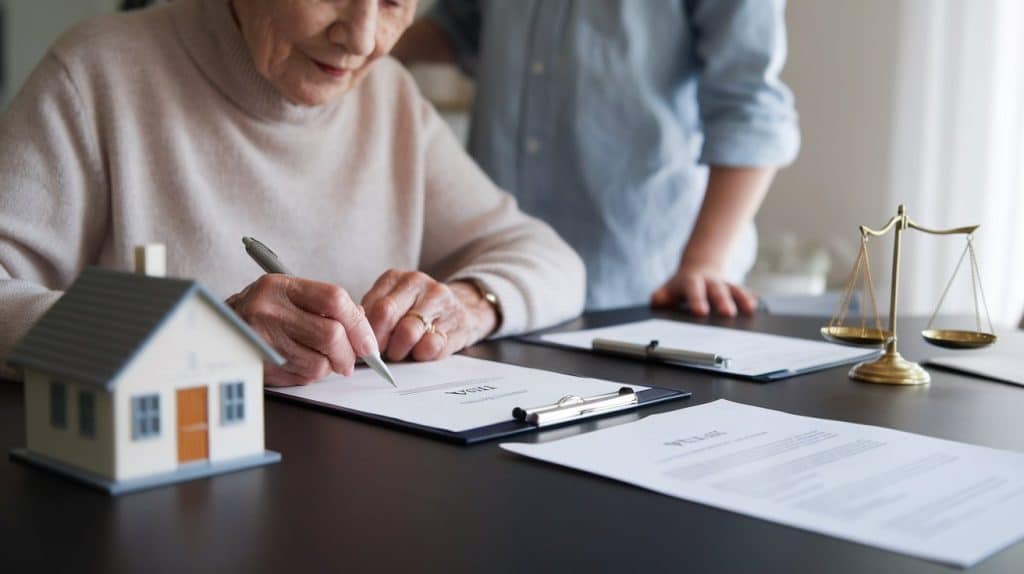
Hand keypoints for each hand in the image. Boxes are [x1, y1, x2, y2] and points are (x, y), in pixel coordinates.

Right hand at [226, 275, 377, 386]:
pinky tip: (300, 363)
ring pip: (319, 363)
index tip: (369, 342)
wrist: (216, 329)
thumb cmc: (262, 311)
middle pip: (331, 335)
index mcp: (280, 287)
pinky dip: (311, 375)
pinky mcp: (259, 367)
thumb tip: (363, 328)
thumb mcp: (289, 294)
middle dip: (349, 353)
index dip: (359, 324)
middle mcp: (268, 311)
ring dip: (330, 367)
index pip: (334, 299)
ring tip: (322, 358)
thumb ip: (325, 305)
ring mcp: (261, 341)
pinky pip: (302, 378)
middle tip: (351, 360)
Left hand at [361, 270, 496, 361]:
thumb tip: (351, 337)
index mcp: (395, 278)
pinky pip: (431, 345)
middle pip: (385, 314)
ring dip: (400, 350)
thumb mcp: (391, 306)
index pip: (371, 306)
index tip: (365, 346)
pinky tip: (422, 351)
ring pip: (408, 331)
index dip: (365, 333)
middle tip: (382, 353)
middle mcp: (418, 282)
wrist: (463, 311)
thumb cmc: (417, 313)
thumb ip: (372, 316)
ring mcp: (440, 300)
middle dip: (379, 341)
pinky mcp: (457, 321)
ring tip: (403, 352)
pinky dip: (422, 355)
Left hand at [651, 264, 757, 316]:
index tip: (700, 312)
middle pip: (716, 290)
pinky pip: (744, 293)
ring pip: (733, 290)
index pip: (693, 289)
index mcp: (691, 282)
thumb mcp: (668, 289)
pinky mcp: (735, 290)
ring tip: (747, 310)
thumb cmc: (682, 286)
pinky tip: (754, 308)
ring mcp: (724, 285)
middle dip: (722, 301)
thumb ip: (661, 297)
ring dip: (741, 299)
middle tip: (727, 313)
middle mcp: (710, 282)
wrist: (700, 268)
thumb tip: (656, 301)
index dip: (697, 300)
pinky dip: (749, 300)